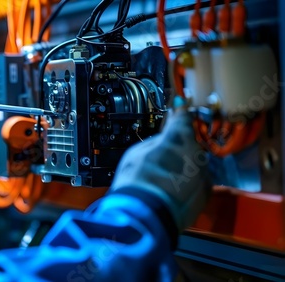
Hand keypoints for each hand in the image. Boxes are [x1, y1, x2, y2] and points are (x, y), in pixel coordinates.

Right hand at [110, 107, 211, 230]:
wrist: (146, 214)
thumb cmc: (137, 181)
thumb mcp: (137, 152)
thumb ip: (156, 140)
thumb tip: (164, 138)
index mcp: (179, 137)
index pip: (184, 118)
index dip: (182, 111)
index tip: (182, 105)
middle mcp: (197, 152)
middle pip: (190, 143)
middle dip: (180, 146)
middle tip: (162, 154)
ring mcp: (203, 174)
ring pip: (195, 163)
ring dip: (183, 166)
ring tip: (163, 176)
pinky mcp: (205, 193)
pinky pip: (197, 181)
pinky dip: (187, 183)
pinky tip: (171, 188)